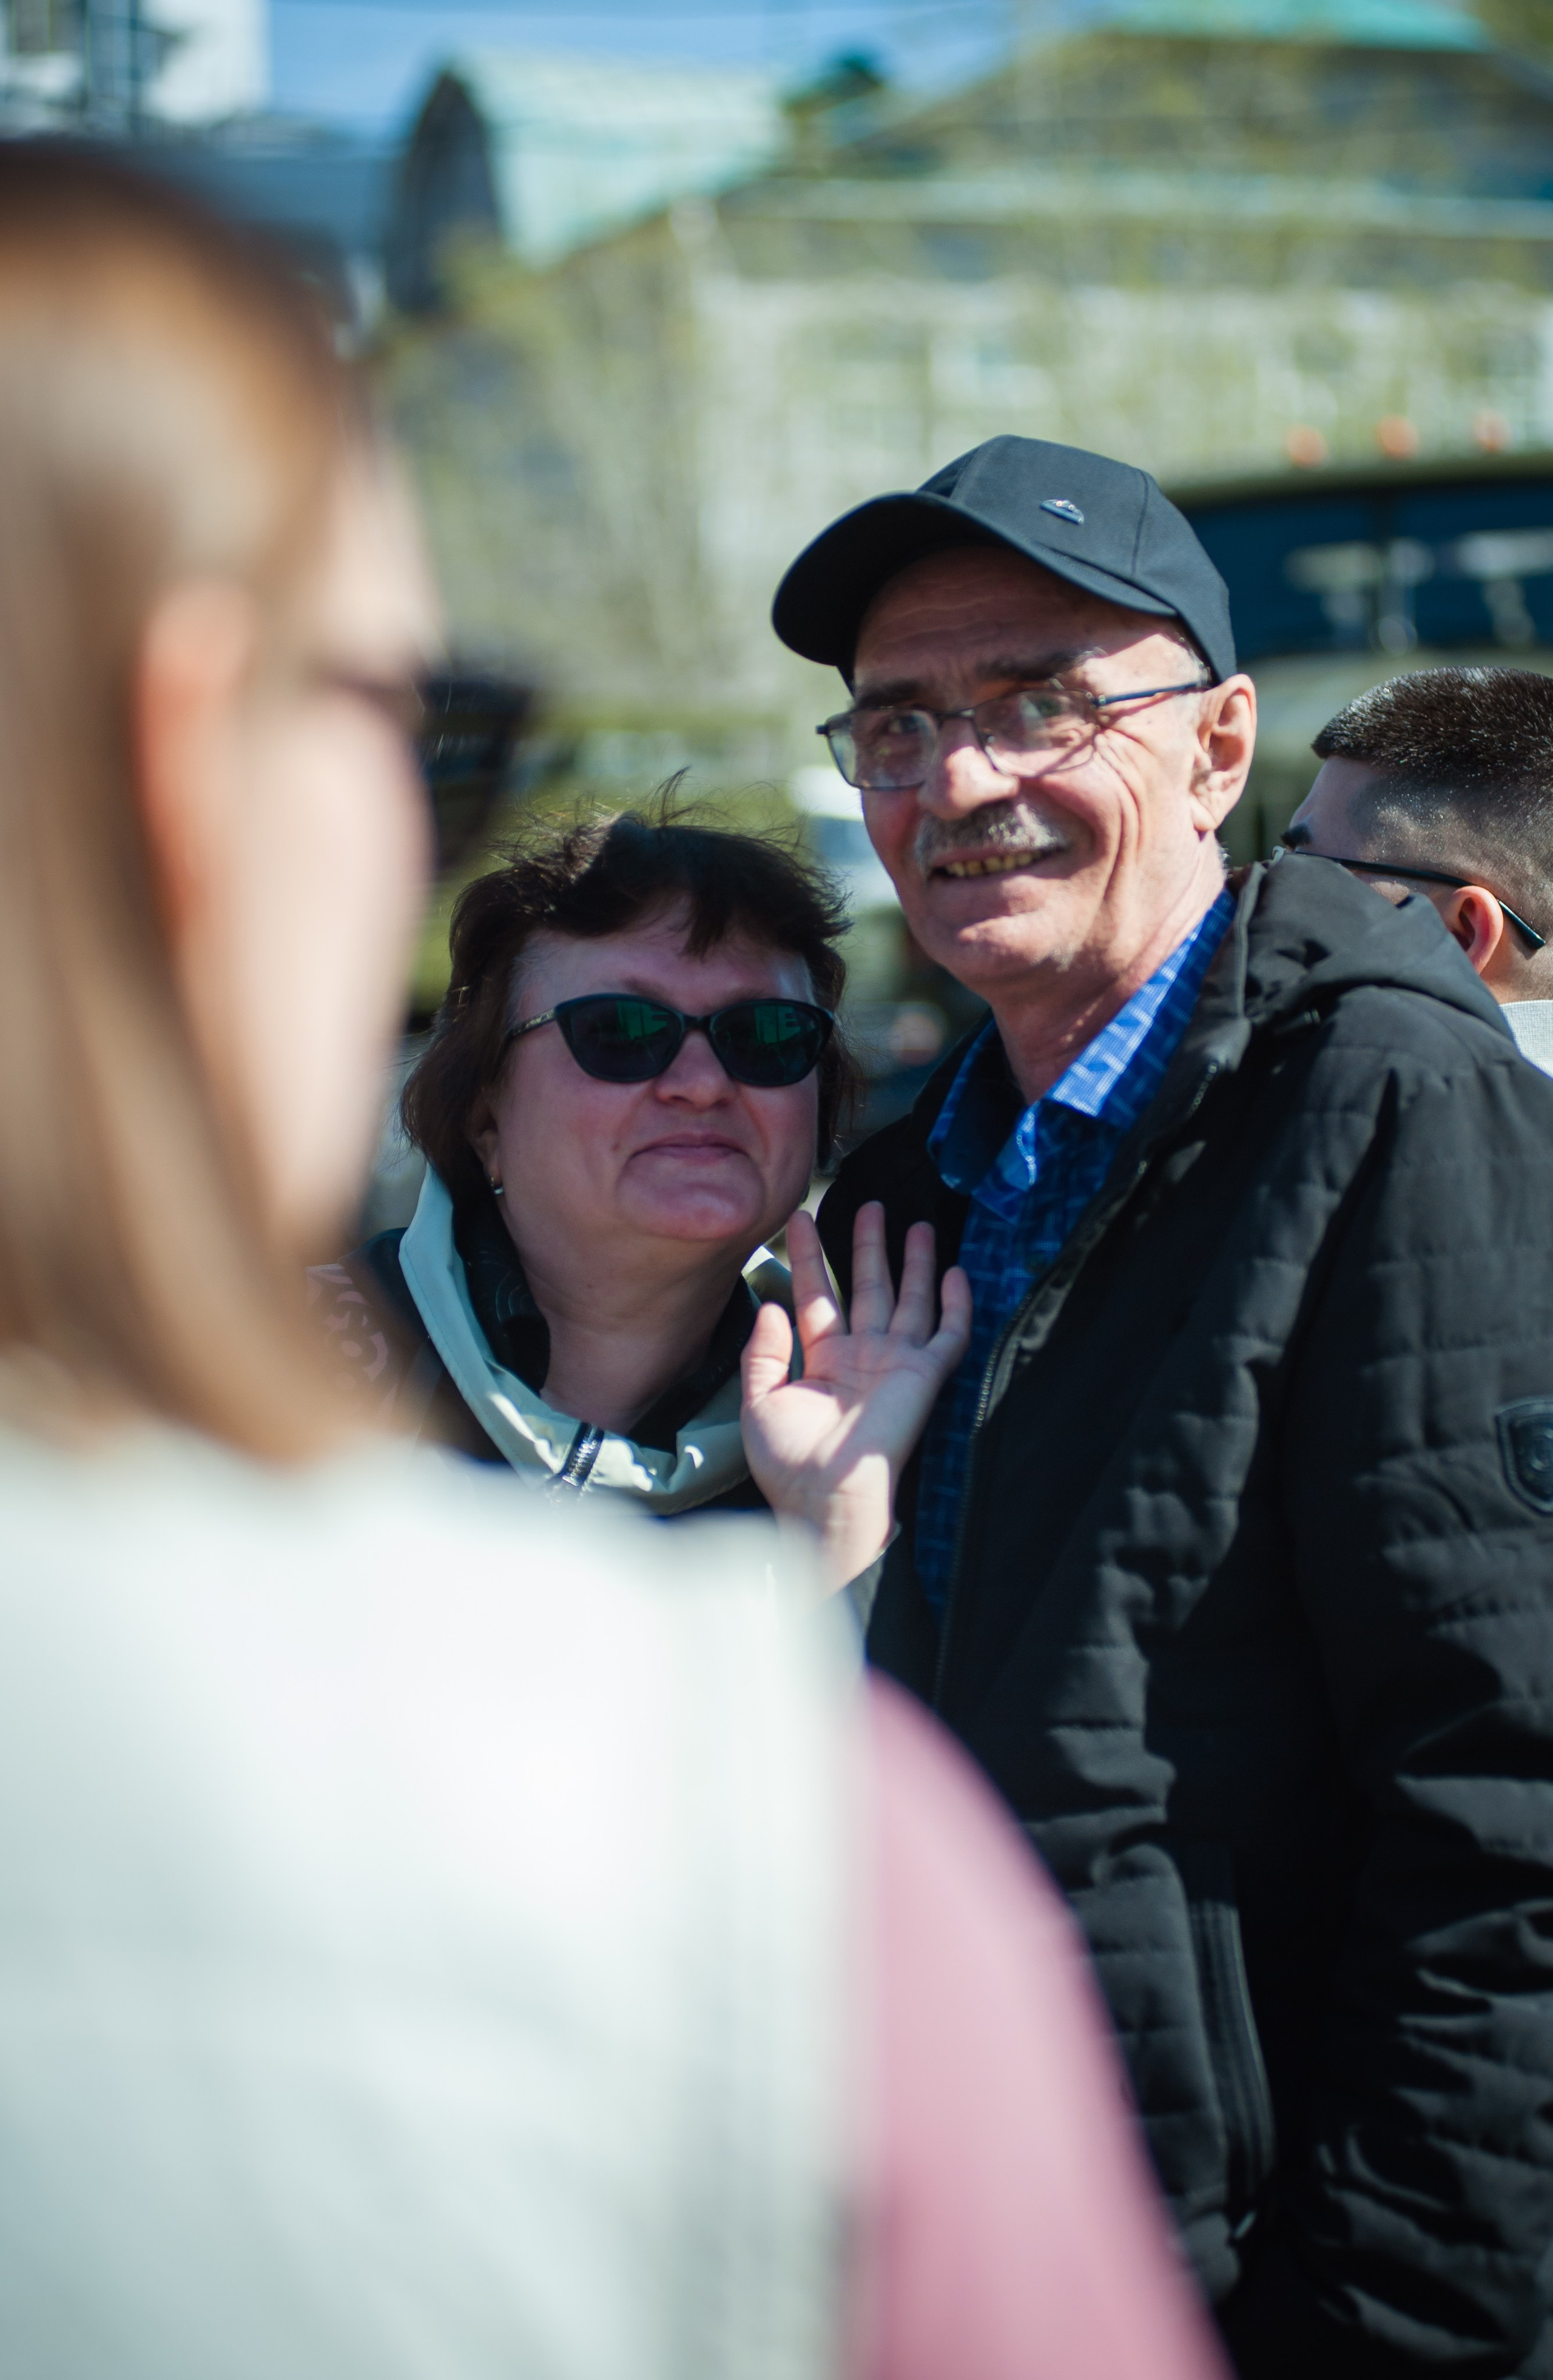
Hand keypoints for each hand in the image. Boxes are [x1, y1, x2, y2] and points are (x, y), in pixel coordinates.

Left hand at [741, 1200, 971, 1593]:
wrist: (824, 1499)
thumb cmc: (789, 1463)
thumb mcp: (759, 1402)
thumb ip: (763, 1353)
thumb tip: (770, 1305)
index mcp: (824, 1361)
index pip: (818, 1295)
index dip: (811, 1257)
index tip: (799, 1219)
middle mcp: (863, 1356)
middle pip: (869, 1287)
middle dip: (869, 1246)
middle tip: (868, 1206)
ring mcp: (896, 1364)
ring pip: (910, 1300)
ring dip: (915, 1262)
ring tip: (917, 1222)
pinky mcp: (924, 1377)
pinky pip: (949, 1335)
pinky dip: (957, 1305)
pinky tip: (957, 1272)